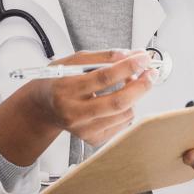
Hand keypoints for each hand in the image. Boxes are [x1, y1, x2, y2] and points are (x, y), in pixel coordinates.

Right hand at [0, 49, 156, 167]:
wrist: (43, 108)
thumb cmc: (58, 81)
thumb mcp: (73, 61)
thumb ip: (103, 57)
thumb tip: (132, 54)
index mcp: (66, 89)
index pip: (103, 77)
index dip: (128, 66)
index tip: (143, 58)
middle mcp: (74, 113)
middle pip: (118, 102)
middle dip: (141, 85)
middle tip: (151, 73)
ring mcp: (83, 129)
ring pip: (124, 113)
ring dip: (134, 96)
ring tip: (128, 83)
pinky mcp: (93, 139)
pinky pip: (123, 123)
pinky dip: (127, 108)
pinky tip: (116, 100)